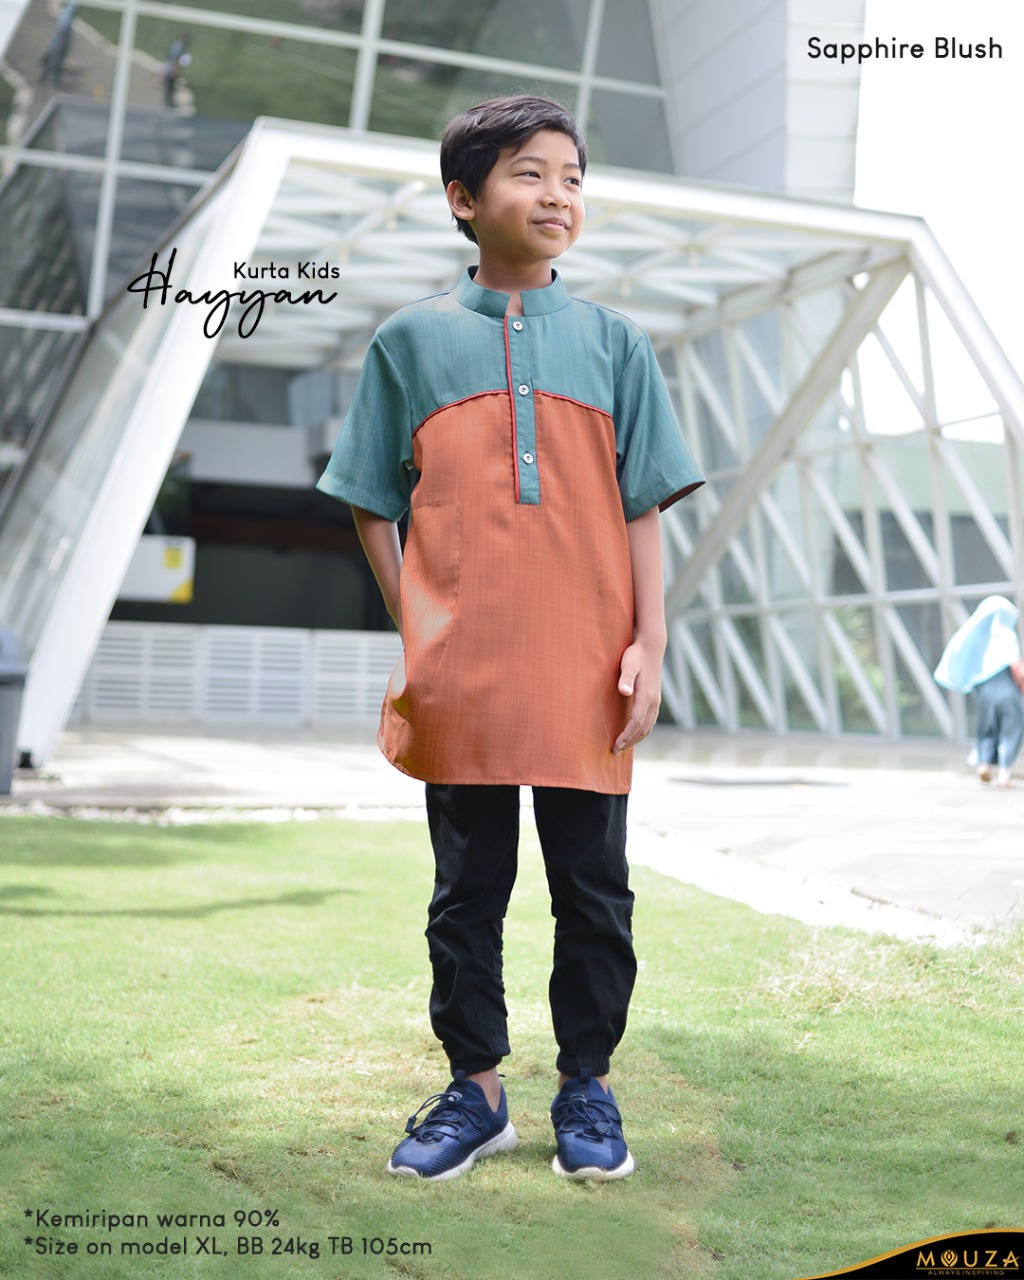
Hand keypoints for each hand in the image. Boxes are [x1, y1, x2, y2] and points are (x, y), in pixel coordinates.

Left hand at [613, 639, 662, 754]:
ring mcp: (656, 701)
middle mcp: (654, 702)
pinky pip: (650, 721)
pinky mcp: (655, 699)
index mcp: (646, 696)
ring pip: (648, 727)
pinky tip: (633, 733)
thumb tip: (624, 691)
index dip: (626, 737)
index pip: (636, 723)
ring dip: (636, 739)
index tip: (615, 747)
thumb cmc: (635, 655)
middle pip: (643, 729)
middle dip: (629, 742)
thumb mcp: (628, 664)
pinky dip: (642, 731)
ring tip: (622, 746)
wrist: (651, 648)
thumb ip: (626, 678)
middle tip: (615, 752)